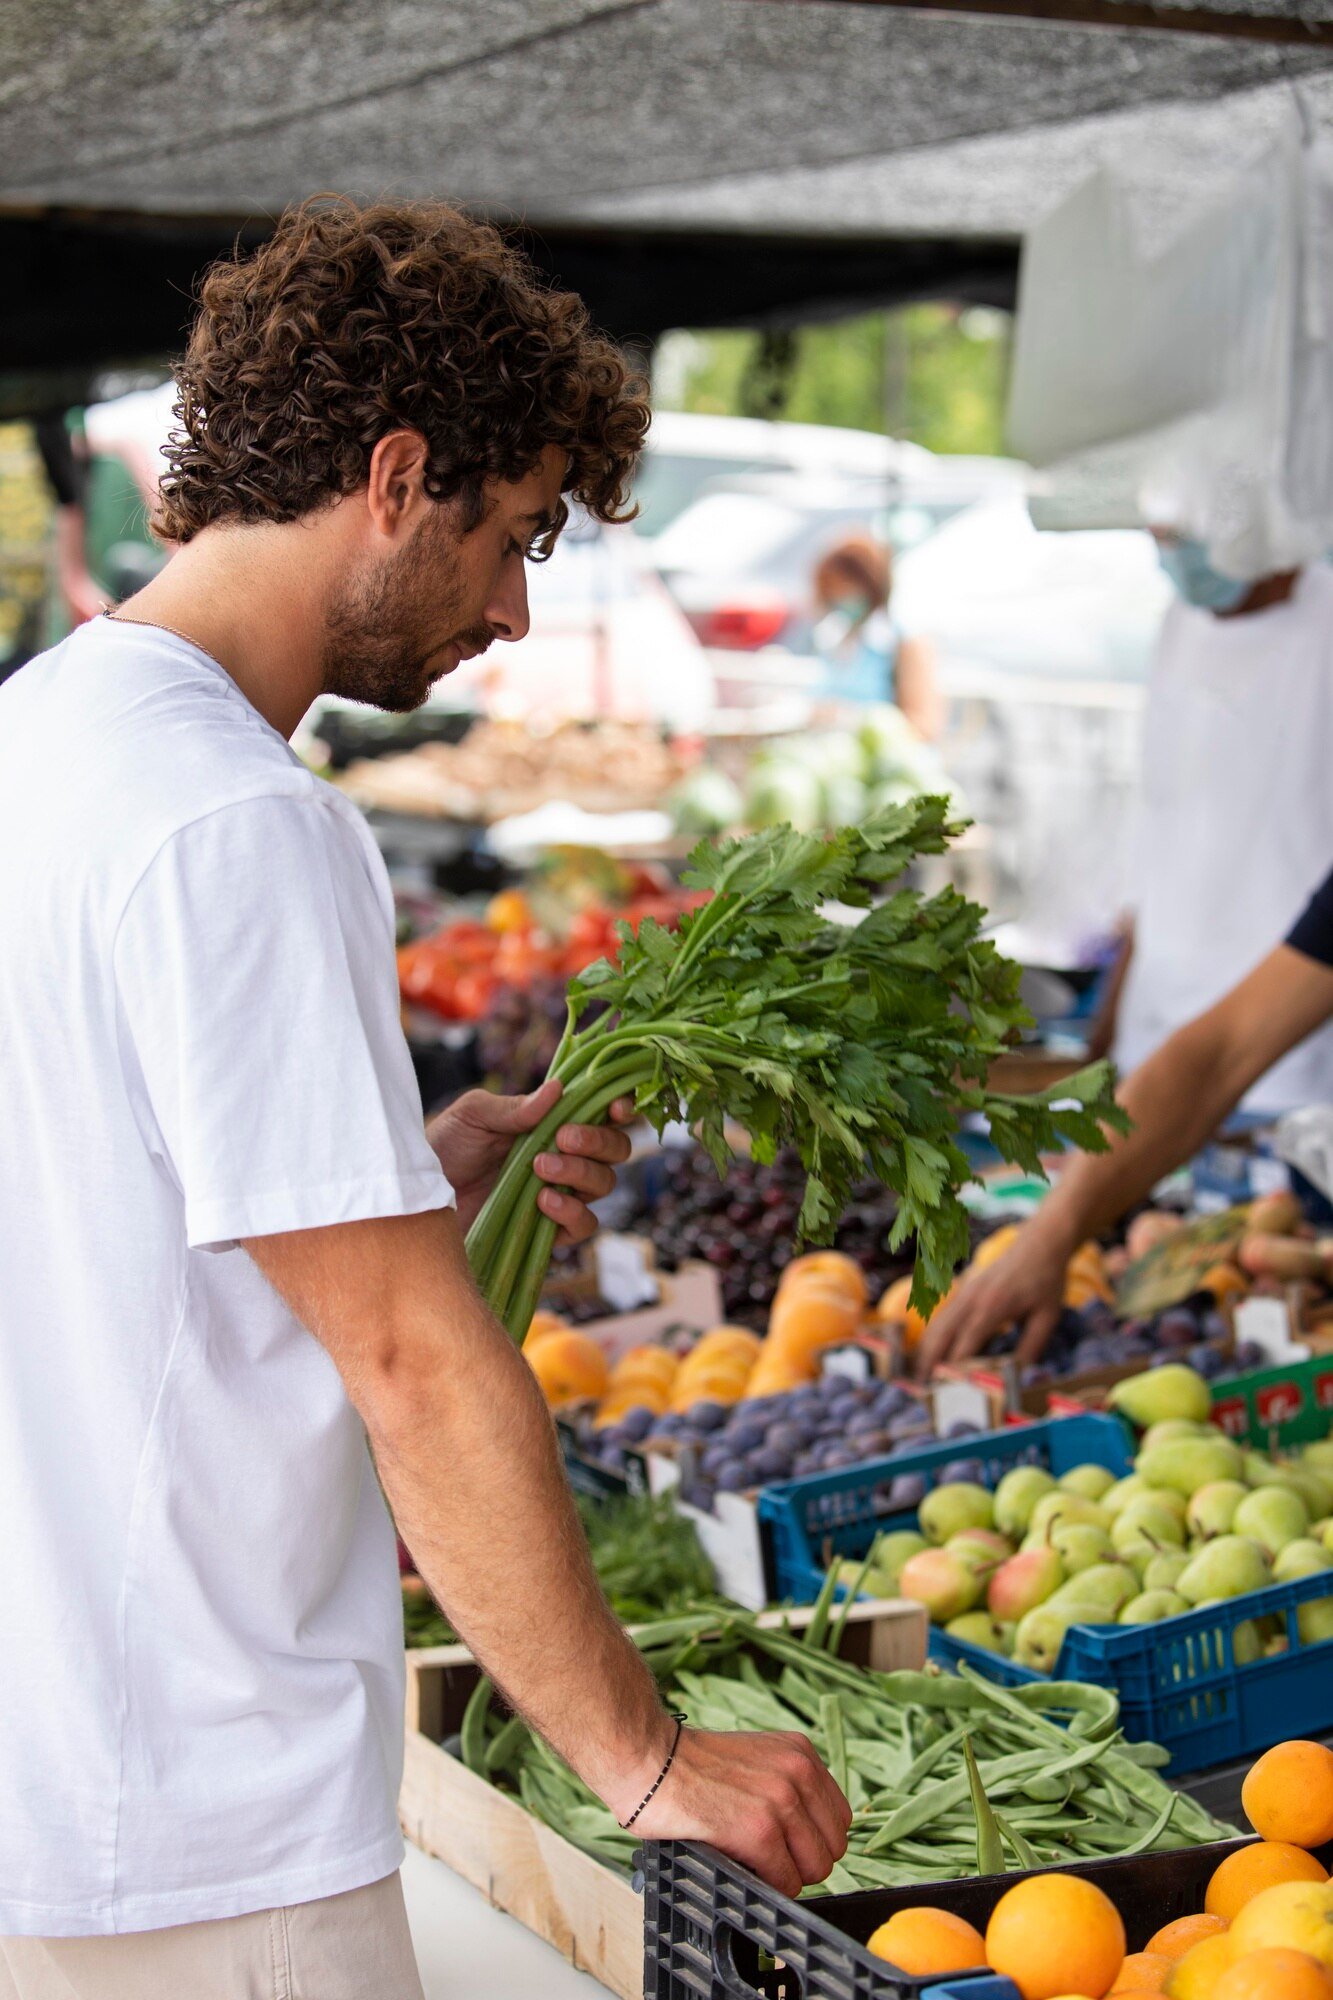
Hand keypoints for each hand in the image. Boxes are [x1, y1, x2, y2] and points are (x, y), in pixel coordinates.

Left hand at [426, 1078, 633, 1238]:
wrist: (415, 1199)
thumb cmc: (443, 1148)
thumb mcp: (472, 1116)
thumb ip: (514, 1107)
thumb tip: (558, 1089)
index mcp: (552, 1123)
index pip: (603, 1114)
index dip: (620, 1109)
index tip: (615, 1108)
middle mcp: (564, 1158)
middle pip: (615, 1149)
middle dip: (597, 1141)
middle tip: (562, 1138)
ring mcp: (560, 1195)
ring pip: (603, 1184)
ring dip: (581, 1173)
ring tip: (540, 1168)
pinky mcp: (548, 1232)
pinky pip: (584, 1226)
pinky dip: (572, 1213)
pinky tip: (543, 1202)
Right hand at [632, 1727, 851, 1898]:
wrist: (650, 1760)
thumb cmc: (691, 1765)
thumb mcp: (756, 1759)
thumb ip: (786, 1784)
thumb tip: (806, 1834)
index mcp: (799, 1753)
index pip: (839, 1818)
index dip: (813, 1839)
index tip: (787, 1843)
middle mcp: (797, 1772)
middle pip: (832, 1846)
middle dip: (803, 1860)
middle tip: (769, 1856)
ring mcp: (780, 1801)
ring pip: (815, 1868)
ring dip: (786, 1874)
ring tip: (753, 1860)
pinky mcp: (758, 1831)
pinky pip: (786, 1881)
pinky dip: (767, 1885)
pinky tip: (741, 1864)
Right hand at [914, 1229, 1068, 1379]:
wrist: (1039, 1244)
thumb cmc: (1046, 1282)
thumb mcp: (1048, 1317)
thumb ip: (1031, 1346)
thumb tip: (1016, 1375)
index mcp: (994, 1305)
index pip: (967, 1341)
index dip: (955, 1366)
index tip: (947, 1389)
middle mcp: (973, 1298)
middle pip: (942, 1332)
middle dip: (930, 1360)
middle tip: (922, 1388)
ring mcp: (965, 1292)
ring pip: (937, 1323)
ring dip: (926, 1349)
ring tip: (920, 1375)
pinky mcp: (964, 1290)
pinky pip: (943, 1316)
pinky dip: (933, 1335)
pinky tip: (930, 1352)